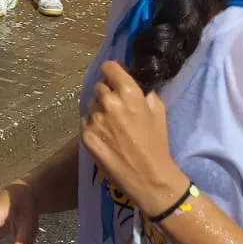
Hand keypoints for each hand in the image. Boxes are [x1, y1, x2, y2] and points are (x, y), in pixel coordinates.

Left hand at [80, 61, 188, 212]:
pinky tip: (105, 136)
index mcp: (128, 92)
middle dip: (108, 93)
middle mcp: (108, 101)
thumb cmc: (156, 142)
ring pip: (91, 104)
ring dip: (99, 110)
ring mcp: (94, 118)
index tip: (115, 78)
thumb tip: (131, 81)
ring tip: (112, 125)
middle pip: (100, 86)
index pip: (109, 67)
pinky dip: (93, 125)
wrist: (148, 176)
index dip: (113, 72)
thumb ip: (143, 91)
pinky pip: (85, 121)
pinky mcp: (85, 134)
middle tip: (117, 108)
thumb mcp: (158, 110)